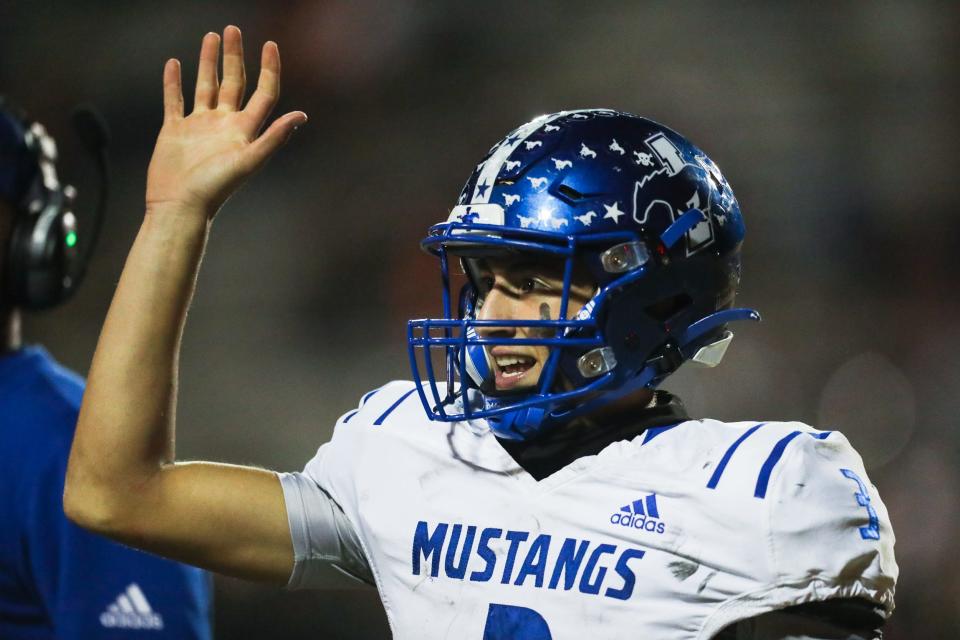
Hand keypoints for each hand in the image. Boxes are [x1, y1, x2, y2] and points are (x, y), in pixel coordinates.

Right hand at [145, 26, 306, 218]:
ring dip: (209, 62)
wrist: (180, 206)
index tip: (270, 44)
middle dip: (235, 56)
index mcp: (244, 130)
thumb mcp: (249, 161)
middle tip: (234, 29)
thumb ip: (273, 137)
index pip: (263, 93)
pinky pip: (175, 100)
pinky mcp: (174, 131)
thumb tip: (301, 115)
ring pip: (206, 86)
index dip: (268, 69)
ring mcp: (199, 126)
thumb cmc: (215, 188)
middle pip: (233, 83)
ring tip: (212, 37)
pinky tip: (174, 63)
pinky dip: (173, 82)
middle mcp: (224, 125)